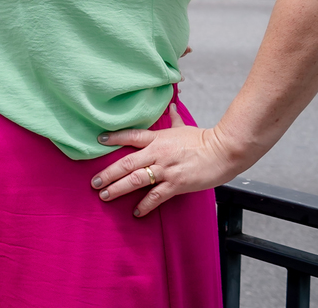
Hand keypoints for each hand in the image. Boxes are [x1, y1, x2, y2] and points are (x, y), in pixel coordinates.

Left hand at [89, 104, 240, 216]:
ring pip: (136, 180)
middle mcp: (157, 153)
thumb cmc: (203, 139)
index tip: (98, 140)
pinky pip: (156, 197)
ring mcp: (166, 170)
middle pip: (126, 163)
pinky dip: (145, 205)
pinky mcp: (176, 184)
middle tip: (94, 182)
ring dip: (118, 189)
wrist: (223, 152)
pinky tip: (136, 212)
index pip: (130, 136)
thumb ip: (174, 119)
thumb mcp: (184, 127)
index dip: (113, 137)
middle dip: (108, 173)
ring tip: (105, 196)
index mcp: (157, 138)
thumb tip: (171, 105)